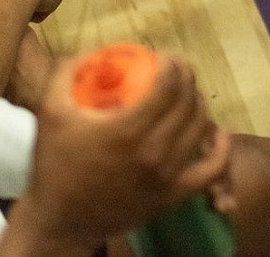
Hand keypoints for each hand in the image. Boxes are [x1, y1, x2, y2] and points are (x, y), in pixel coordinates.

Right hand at [8, 54, 230, 249]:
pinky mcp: (171, 196)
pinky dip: (220, 150)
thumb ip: (68, 71)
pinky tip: (218, 133)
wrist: (60, 219)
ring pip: (199, 128)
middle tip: (177, 68)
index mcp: (127, 128)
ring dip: (199, 102)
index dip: (173, 62)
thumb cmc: (55, 163)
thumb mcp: (50, 109)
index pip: (168, 83)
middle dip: (187, 76)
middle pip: (187, 101)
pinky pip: (208, 170)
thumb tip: (93, 50)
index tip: (164, 55)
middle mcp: (153, 151)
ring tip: (189, 93)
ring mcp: (165, 176)